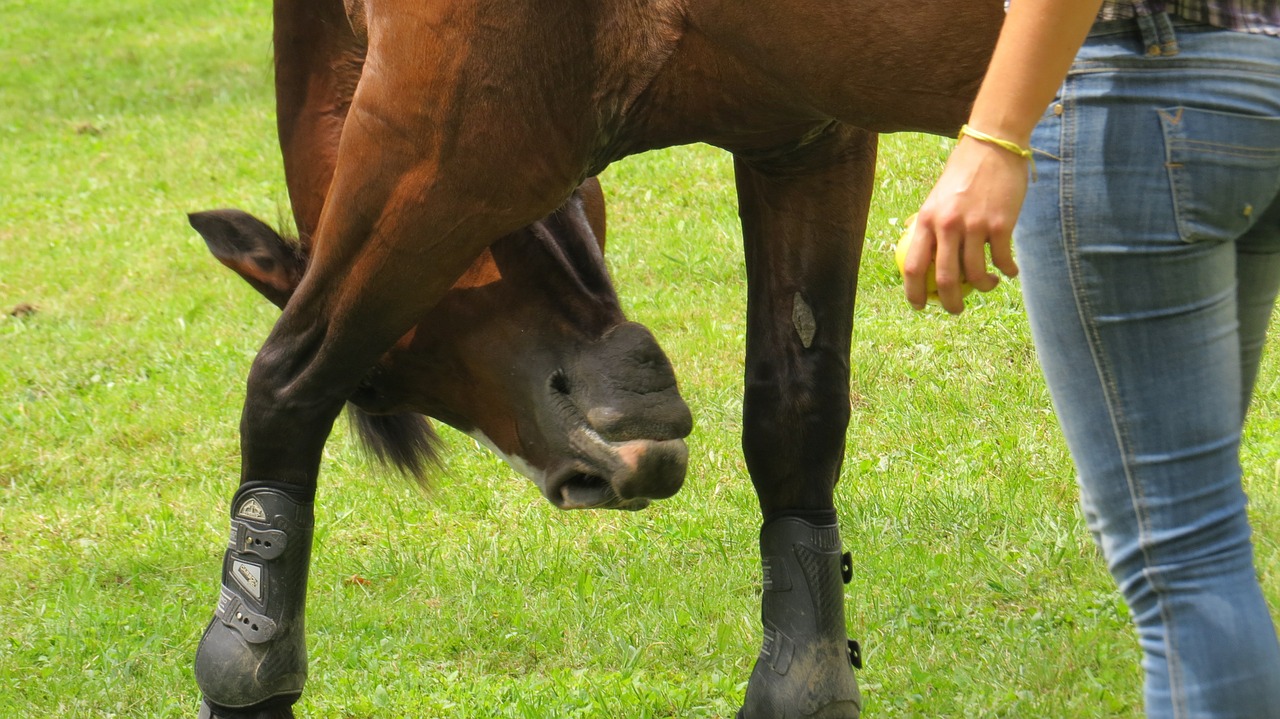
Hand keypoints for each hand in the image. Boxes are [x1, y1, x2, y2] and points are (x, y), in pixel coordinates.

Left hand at [903, 136, 1027, 313]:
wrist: (993, 146)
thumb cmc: (963, 173)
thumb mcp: (936, 196)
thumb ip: (927, 221)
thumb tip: (912, 242)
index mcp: (927, 220)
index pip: (914, 266)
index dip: (914, 292)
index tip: (920, 306)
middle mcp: (948, 225)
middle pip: (945, 279)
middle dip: (950, 303)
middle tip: (956, 309)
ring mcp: (975, 225)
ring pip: (976, 275)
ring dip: (984, 287)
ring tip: (988, 285)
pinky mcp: (1002, 224)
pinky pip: (1002, 260)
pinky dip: (1007, 271)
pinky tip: (1009, 272)